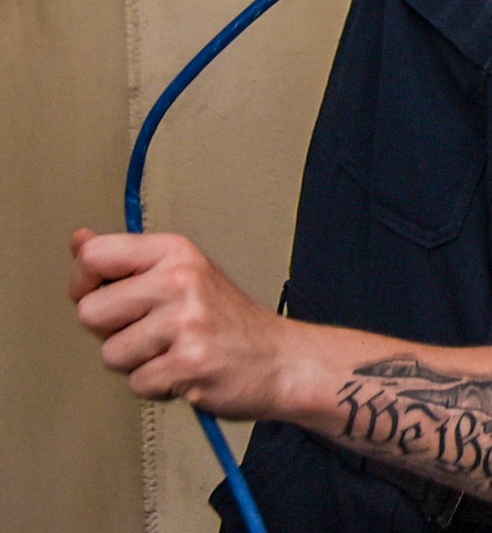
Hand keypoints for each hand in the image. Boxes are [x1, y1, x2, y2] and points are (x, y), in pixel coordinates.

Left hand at [69, 227, 289, 417]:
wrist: (279, 358)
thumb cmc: (226, 318)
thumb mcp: (181, 271)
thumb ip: (127, 259)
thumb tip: (79, 239)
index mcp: (175, 251)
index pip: (96, 254)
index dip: (82, 282)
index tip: (97, 294)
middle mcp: (179, 279)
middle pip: (91, 311)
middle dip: (111, 331)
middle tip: (147, 330)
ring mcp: (185, 321)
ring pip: (111, 354)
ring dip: (136, 362)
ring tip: (171, 351)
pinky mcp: (189, 363)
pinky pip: (137, 384)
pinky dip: (156, 385)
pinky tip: (182, 370)